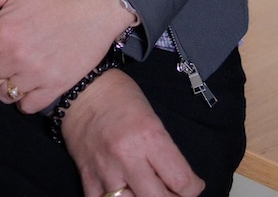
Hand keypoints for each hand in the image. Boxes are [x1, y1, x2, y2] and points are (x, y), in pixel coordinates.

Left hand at [0, 0, 136, 112]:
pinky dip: (27, 98)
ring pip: (3, 96)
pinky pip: (26, 107)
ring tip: (21, 68)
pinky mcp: (55, 85)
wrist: (100, 2)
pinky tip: (34, 80)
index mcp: (2, 31)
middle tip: (7, 56)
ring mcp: (36, 74)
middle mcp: (16, 56)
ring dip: (8, 84)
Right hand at [61, 69, 203, 196]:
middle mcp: (128, 157)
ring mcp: (106, 171)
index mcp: (149, 136)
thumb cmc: (121, 97)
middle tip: (174, 193)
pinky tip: (125, 194)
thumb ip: (163, 150)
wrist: (83, 90)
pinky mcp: (88, 179)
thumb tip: (176, 179)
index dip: (193, 188)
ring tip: (149, 192)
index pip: (180, 180)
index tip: (194, 186)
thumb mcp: (152, 117)